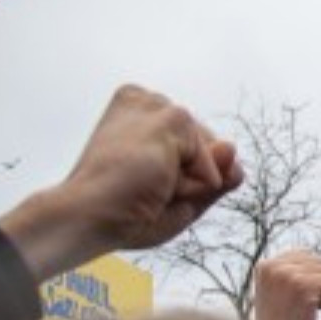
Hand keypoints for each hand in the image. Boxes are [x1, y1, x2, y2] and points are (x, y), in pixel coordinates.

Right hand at [0, 85, 241, 279]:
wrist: (87, 218)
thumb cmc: (121, 212)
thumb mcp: (177, 199)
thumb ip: (214, 178)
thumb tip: (232, 148)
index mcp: (138, 114)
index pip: (195, 152)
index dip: (178, 183)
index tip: (134, 187)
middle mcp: (147, 101)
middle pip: (208, 153)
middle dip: (187, 183)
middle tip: (139, 190)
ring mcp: (159, 105)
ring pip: (213, 159)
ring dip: (189, 187)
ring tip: (146, 188)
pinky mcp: (172, 116)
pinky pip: (213, 165)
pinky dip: (194, 186)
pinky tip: (157, 184)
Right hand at [251, 249, 320, 319]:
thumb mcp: (297, 294)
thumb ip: (317, 273)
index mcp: (265, 265)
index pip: (306, 255)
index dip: (309, 278)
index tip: (291, 301)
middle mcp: (273, 265)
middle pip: (319, 261)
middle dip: (317, 284)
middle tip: (296, 308)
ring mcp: (287, 275)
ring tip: (301, 312)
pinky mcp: (302, 286)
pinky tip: (311, 314)